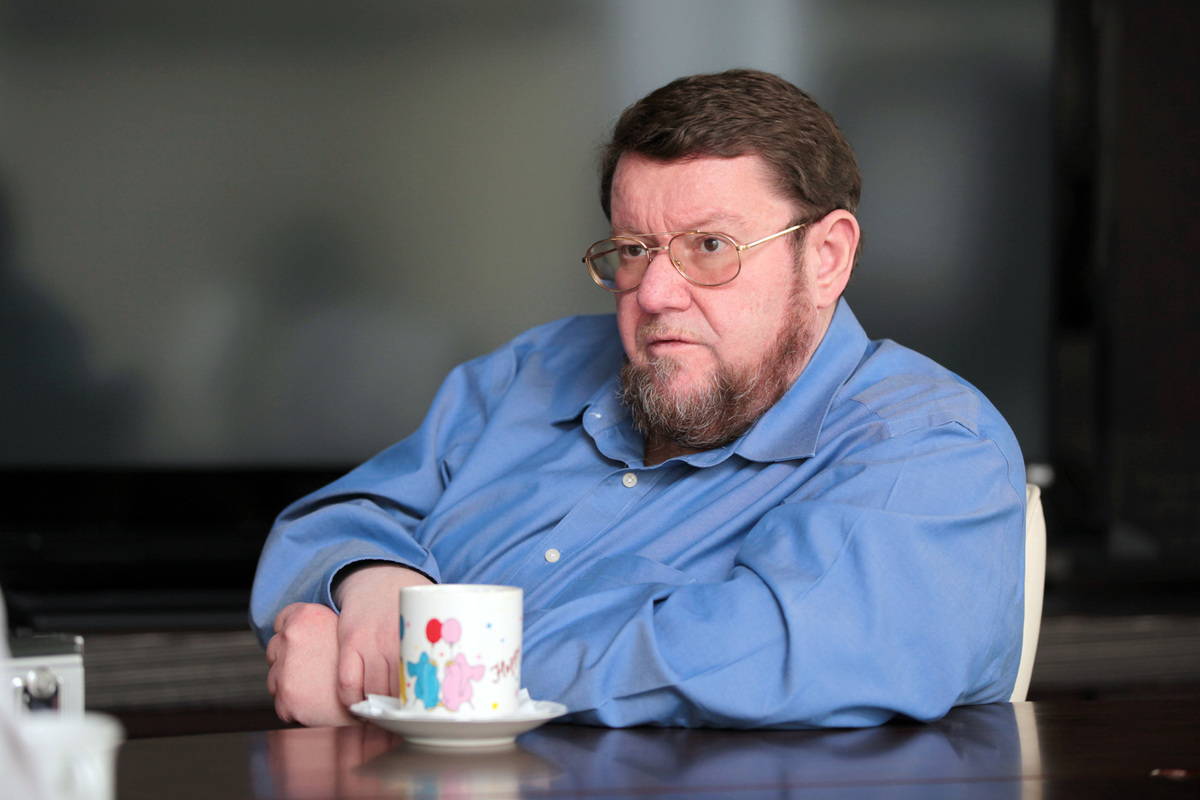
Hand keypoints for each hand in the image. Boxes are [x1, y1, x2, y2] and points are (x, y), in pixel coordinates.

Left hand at [266, 602, 355, 725]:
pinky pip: (280, 704)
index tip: (302, 646)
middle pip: (274, 650)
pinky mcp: (286, 699)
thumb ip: (318, 627)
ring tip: (316, 688)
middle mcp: (291, 638)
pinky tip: (316, 703)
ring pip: (274, 679)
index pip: (281, 622)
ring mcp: (286, 670)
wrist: (378, 695)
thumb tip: (303, 633)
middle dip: (287, 660)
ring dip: (289, 684)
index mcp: (304, 616)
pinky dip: (294, 707)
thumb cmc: (364, 662)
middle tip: (313, 670)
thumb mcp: (343, 630)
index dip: (292, 634)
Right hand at [333, 565, 433, 709]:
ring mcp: (370, 640)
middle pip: (400, 691)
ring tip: (385, 719)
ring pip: (373, 691)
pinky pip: (347, 683)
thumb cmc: (411, 604)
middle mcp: (396, 638)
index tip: (430, 717)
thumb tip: (473, 671)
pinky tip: (360, 707)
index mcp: (423, 635)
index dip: (427, 705)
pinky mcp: (349, 641)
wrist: (377, 574)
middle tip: (408, 723)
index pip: (428, 681)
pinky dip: (352, 702)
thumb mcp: (434, 616)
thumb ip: (446, 642)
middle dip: (403, 712)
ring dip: (377, 711)